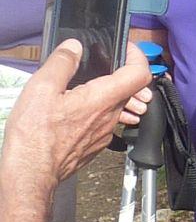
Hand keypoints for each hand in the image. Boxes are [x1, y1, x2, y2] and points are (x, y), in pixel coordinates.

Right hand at [0, 40, 150, 188]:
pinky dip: (97, 110)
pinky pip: (104, 121)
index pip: (139, 73)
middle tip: (99, 64)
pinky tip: (75, 110)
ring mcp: (104, 133)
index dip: (137, 56)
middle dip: (118, 72)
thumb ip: (62, 63)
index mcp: (103, 98)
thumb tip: (74, 46)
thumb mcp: (42, 89)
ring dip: (107, 92)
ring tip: (84, 86)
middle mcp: (110, 116)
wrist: (30, 175)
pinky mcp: (95, 144)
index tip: (125, 48)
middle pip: (129, 88)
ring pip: (116, 106)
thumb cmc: (35, 136)